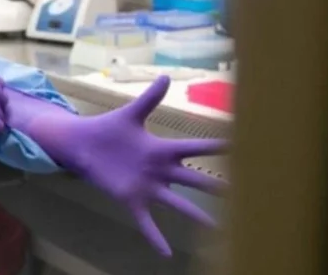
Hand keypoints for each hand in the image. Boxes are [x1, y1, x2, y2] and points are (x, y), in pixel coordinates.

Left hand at [7, 76, 225, 255]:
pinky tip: (167, 254)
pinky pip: (147, 222)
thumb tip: (166, 75)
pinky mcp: (131, 199)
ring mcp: (148, 187)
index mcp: (161, 149)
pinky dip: (156, 237)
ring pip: (177, 203)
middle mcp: (160, 171)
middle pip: (193, 179)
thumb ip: (150, 98)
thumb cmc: (110, 129)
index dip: (216, 147)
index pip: (194, 148)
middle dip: (215, 186)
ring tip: (217, 229)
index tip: (241, 144)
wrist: (84, 145)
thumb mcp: (131, 113)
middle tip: (242, 192)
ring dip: (196, 215)